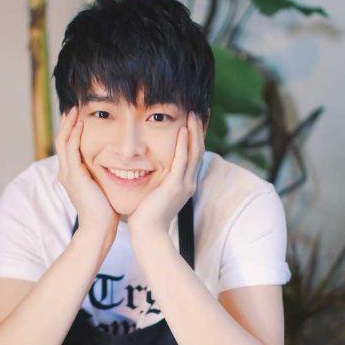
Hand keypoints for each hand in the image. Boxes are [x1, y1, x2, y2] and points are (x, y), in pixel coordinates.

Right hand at [54, 106, 119, 237]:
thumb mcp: (102, 189)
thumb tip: (117, 167)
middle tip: (74, 107)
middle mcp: (66, 172)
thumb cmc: (105, 212)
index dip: (72, 131)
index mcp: (72, 175)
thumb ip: (103, 176)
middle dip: (67, 123)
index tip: (79, 117)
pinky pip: (71, 148)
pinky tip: (80, 122)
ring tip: (75, 109)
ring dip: (69, 124)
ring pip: (63, 141)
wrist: (99, 228)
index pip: (68, 147)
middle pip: (61, 140)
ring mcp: (67, 174)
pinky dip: (74, 134)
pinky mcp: (74, 175)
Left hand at [127, 111, 204, 236]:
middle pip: (197, 150)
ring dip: (193, 132)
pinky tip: (183, 130)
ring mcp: (184, 184)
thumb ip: (158, 180)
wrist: (147, 234)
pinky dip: (183, 145)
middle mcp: (188, 182)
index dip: (195, 137)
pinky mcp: (175, 186)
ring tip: (192, 114)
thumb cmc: (146, 216)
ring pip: (193, 152)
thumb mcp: (156, 194)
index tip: (194, 121)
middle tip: (197, 111)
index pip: (192, 155)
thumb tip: (149, 169)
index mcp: (184, 183)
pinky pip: (181, 160)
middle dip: (198, 130)